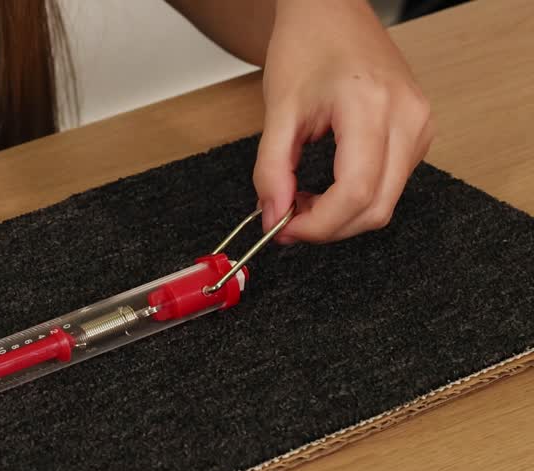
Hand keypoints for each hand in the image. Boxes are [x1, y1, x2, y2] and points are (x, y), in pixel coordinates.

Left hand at [253, 0, 433, 243]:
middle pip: (376, 207)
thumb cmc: (308, 46)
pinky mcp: (420, 131)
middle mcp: (407, 118)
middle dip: (328, 227)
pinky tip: (325, 188)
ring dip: (341, 216)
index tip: (282, 229)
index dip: (317, 225)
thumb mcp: (278, 111)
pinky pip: (391, 184)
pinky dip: (356, 199)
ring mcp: (420, 125)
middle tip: (286, 221)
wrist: (332, 12)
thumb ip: (270, 170)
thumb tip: (272, 217)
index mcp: (371, 107)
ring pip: (386, 202)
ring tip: (300, 199)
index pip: (354, 192)